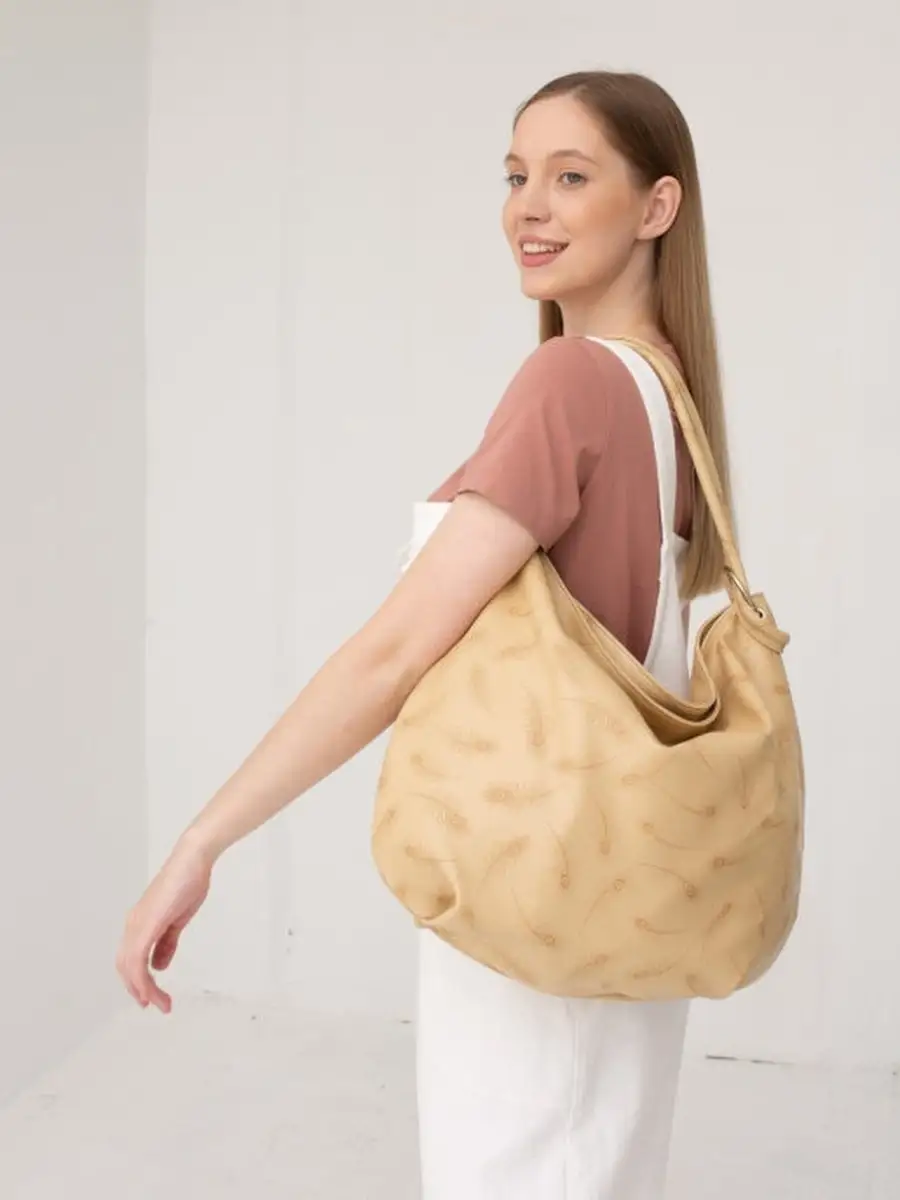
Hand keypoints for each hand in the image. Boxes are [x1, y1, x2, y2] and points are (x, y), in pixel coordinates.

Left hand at [115, 836, 214, 1012]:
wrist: (193, 861)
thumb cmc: (188, 883)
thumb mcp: (177, 919)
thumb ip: (167, 943)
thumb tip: (159, 965)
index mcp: (139, 923)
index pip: (130, 959)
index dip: (137, 981)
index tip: (152, 997)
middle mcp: (133, 925)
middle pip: (125, 967)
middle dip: (138, 990)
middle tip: (155, 1004)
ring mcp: (137, 924)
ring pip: (129, 967)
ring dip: (143, 989)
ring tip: (160, 1003)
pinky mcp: (146, 924)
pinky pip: (137, 959)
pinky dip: (143, 979)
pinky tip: (153, 990)